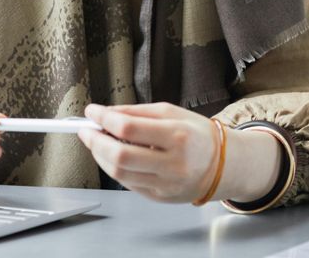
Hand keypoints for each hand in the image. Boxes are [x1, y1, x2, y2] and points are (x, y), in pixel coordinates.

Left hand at [78, 102, 280, 203]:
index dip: (104, 119)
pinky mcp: (159, 197)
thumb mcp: (171, 112)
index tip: (92, 111)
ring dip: (100, 156)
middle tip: (86, 129)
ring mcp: (166, 184)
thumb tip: (106, 113)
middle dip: (95, 141)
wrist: (221, 165)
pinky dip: (114, 168)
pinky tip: (112, 156)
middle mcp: (172, 163)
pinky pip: (128, 183)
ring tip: (97, 142)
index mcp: (177, 135)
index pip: (129, 128)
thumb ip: (137, 112)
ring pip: (119, 174)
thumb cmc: (196, 134)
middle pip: (120, 156)